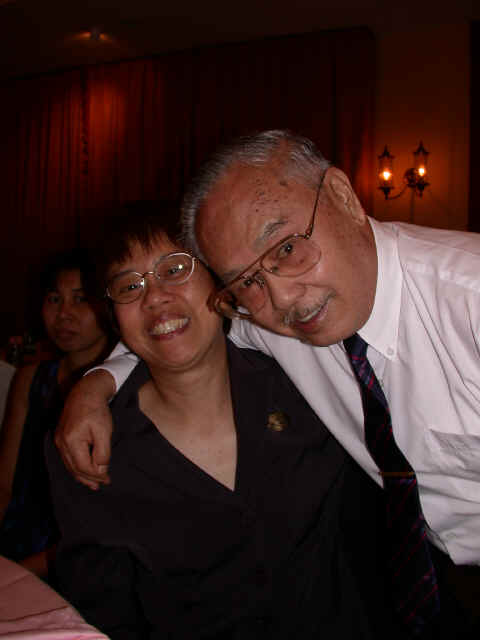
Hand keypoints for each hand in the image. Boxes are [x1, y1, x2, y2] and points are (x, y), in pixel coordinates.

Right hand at [55, 370, 115, 489]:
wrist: (86, 392)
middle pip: (74, 468)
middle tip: (100, 486)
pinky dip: (76, 466)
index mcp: (71, 441)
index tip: (108, 479)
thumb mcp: (104, 431)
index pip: (83, 466)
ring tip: (93, 484)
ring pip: (69, 464)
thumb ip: (102, 452)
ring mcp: (59, 440)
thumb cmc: (97, 410)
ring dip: (81, 475)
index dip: (96, 475)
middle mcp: (61, 442)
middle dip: (88, 479)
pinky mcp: (61, 437)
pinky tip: (83, 470)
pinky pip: (68, 457)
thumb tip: (101, 470)